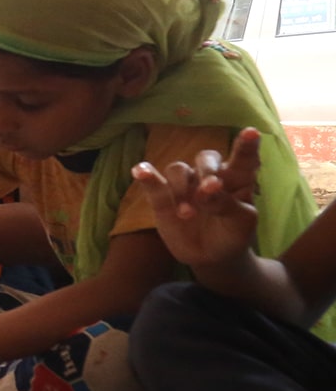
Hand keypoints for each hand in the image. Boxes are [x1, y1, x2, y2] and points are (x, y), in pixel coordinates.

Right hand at [132, 127, 261, 270]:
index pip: (243, 159)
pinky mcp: (163, 199)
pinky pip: (153, 183)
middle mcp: (210, 176)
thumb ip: (227, 203)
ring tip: (187, 214)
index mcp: (238, 179)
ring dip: (181, 187)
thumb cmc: (233, 234)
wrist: (212, 257)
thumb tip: (207, 187)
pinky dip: (146, 175)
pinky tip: (140, 171)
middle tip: (210, 187)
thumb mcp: (241, 223)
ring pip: (179, 170)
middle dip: (207, 169)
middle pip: (206, 158)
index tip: (251, 132)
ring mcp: (186, 186)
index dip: (246, 145)